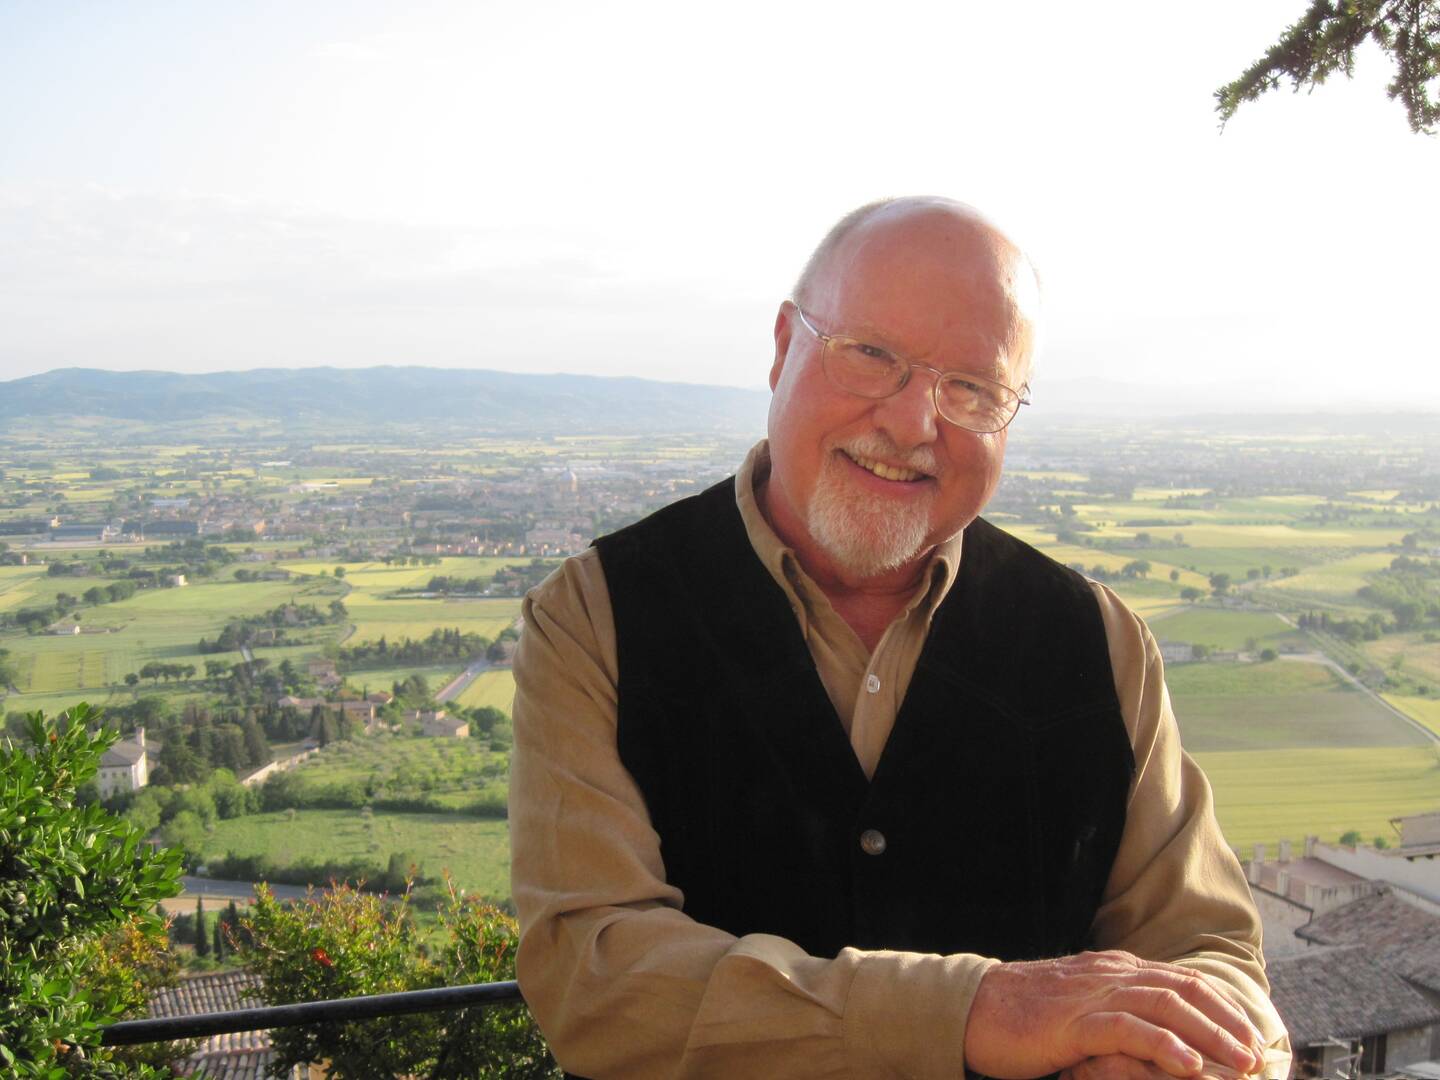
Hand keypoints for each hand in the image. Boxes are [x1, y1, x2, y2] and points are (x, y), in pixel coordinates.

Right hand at [963, 951, 1265, 1078]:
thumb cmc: (1023, 1015)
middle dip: (1226, 1020)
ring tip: (1239, 1061)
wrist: (973, 1007)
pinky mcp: (1074, 1023)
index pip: (1180, 980)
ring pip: (1164, 1006)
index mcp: (1113, 969)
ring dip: (1209, 1034)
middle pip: (1182, 990)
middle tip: (1257, 1051)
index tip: (1250, 1033)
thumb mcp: (1078, 1005)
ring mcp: (1092, 996)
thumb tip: (1155, 1028)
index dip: (1221, 1005)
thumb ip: (1114, 1009)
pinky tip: (1189, 1064)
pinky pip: (1127, 1030)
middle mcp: (1110, 975)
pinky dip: (1163, 1045)